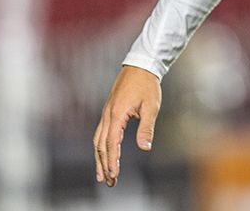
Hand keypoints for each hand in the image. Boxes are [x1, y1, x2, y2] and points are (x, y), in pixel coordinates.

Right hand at [93, 65, 161, 186]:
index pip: (111, 143)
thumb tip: (145, 148)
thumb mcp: (151, 106)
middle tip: (108, 182)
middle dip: (104, 164)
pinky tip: (104, 154)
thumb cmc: (147, 85)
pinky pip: (100, 133)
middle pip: (100, 145)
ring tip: (102, 174)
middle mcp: (107, 115)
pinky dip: (100, 147)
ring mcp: (106, 113)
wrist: (140, 66)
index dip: (112, 161)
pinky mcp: (109, 111)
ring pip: (98, 140)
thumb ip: (147, 127)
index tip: (114, 175)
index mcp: (117, 114)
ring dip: (99, 158)